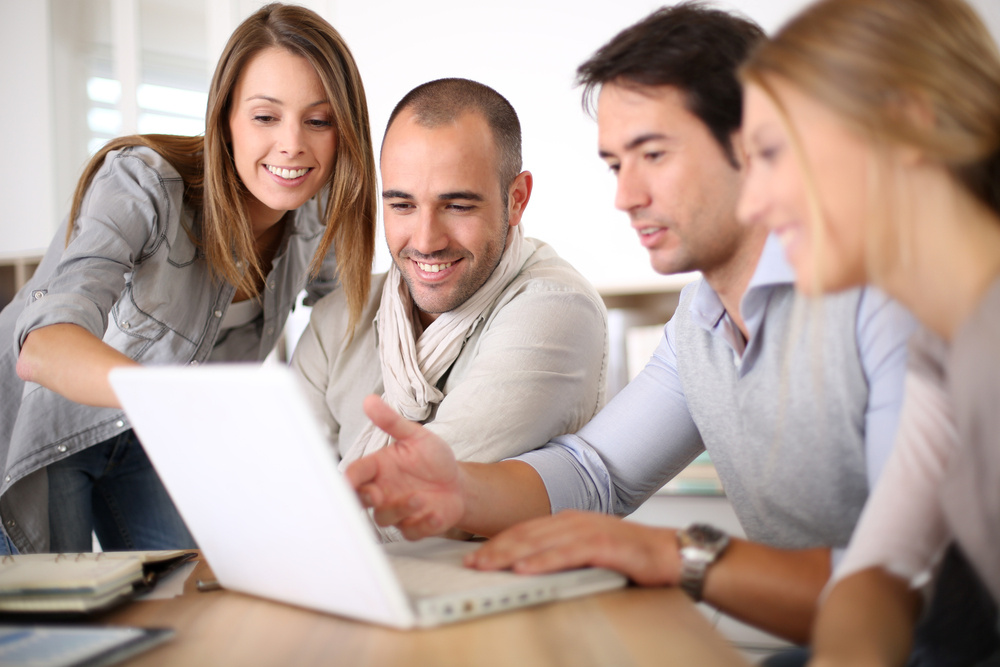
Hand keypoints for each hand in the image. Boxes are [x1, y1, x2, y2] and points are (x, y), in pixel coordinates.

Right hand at [345, 395, 465, 538]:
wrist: (459, 483)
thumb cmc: (434, 459)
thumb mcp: (417, 436)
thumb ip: (392, 421)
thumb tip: (370, 400)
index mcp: (378, 468)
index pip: (355, 474)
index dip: (350, 479)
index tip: (349, 481)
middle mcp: (382, 491)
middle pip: (360, 500)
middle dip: (364, 498)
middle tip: (376, 493)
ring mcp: (396, 511)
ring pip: (384, 518)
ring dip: (400, 510)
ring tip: (420, 497)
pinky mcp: (413, 526)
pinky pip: (410, 531)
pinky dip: (422, 524)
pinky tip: (435, 513)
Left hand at [464, 511, 680, 586]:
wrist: (671, 555)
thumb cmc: (631, 556)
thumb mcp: (590, 550)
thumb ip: (563, 553)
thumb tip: (530, 566)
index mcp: (570, 520)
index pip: (525, 530)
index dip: (497, 542)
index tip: (475, 555)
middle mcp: (575, 521)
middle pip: (526, 534)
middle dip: (495, 549)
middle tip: (471, 562)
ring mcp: (588, 530)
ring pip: (539, 542)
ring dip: (510, 554)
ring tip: (487, 566)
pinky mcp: (602, 544)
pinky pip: (565, 554)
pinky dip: (542, 561)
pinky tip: (524, 568)